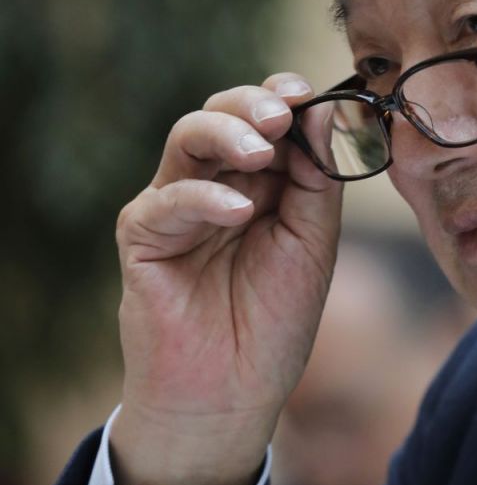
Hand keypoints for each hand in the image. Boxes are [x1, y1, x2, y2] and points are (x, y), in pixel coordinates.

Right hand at [110, 73, 342, 484]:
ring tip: (263, 149)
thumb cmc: (275, 318)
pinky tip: (239, 212)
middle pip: (223, 113)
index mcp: (260, 179)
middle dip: (254, 104)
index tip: (311, 92)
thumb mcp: (313, 240)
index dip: (285, 96)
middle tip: (283, 113)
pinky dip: (205, 198)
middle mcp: (216, 181)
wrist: (234, 392)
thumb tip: (326, 111)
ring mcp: (176, 204)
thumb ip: (319, 178)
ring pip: (186, 137)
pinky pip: (167, 199)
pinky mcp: (143, 235)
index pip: (266, 117)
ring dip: (227, 132)